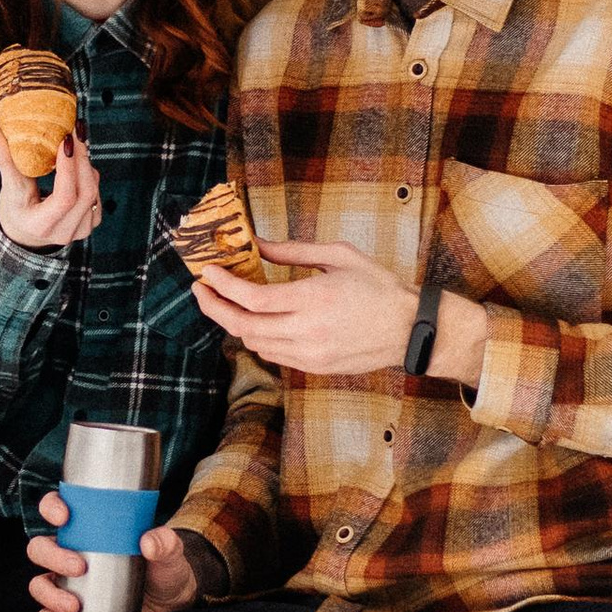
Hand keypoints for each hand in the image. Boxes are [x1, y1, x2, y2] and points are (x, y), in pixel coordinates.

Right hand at [0, 123, 101, 250]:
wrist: (25, 234)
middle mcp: (64, 232)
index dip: (69, 168)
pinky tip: (78, 162)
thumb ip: (6, 159)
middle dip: (82, 159)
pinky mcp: (90, 224)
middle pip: (85, 193)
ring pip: (93, 191)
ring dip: (86, 164)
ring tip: (75, 143)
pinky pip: (97, 194)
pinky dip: (89, 175)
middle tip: (75, 132)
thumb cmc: (15, 210)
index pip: (65, 197)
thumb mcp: (9, 188)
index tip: (65, 141)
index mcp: (41, 225)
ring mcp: (81, 230)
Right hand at [26, 496, 203, 611]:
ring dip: (49, 593)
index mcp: (88, 528)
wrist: (171, 600)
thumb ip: (164, 542)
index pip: (57, 509)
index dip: (51, 507)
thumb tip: (148, 543)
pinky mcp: (72, 608)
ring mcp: (69, 582)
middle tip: (80, 568)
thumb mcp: (169, 550)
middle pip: (40, 548)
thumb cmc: (164, 566)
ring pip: (40, 583)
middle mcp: (71, 552)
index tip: (64, 516)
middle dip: (52, 557)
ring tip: (74, 605)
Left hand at [193, 237, 483, 380]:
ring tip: (224, 302)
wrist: (409, 330)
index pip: (252, 298)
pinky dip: (256, 337)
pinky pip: (272, 354)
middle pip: (243, 325)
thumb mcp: (338, 256)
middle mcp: (307, 331)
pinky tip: (253, 320)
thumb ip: (292, 251)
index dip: (223, 287)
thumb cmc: (378, 287)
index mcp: (313, 299)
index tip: (207, 273)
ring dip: (233, 323)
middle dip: (214, 308)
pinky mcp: (313, 367)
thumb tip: (256, 244)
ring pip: (254, 343)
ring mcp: (309, 354)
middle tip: (201, 290)